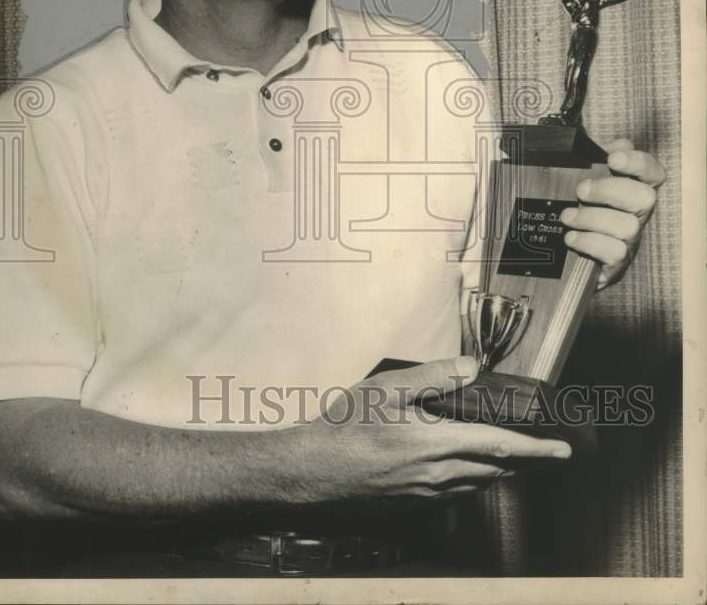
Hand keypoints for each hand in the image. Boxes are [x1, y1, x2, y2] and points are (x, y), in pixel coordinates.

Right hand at [296, 356, 570, 509]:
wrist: (312, 473)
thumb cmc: (344, 427)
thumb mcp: (385, 388)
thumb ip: (432, 377)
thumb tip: (471, 367)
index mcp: (435, 443)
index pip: (499, 446)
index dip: (536, 449)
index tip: (563, 450)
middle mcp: (437, 475)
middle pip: (495, 470)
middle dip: (523, 460)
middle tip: (542, 449)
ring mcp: (426, 496)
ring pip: (478, 485)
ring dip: (498, 470)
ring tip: (508, 455)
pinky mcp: (413, 507)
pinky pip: (456, 496)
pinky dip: (472, 481)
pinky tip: (463, 469)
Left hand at [560, 138, 666, 289]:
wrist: (568, 253)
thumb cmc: (580, 209)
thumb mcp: (584, 180)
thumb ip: (594, 158)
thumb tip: (601, 145)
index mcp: (632, 189)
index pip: (653, 172)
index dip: (638, 163)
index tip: (613, 159)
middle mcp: (638, 214)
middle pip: (645, 198)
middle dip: (611, 191)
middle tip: (580, 190)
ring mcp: (630, 240)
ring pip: (628, 227)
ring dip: (592, 218)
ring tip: (567, 217)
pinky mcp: (617, 263)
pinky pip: (615, 253)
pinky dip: (590, 243)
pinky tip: (571, 238)